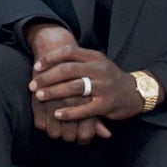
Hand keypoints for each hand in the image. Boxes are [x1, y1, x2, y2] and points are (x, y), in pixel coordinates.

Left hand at [26, 23, 111, 143]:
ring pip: (74, 87)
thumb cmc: (109, 77)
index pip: (69, 52)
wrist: (135, 92)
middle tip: (32, 85)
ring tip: (39, 97)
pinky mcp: (107, 104)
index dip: (50, 58)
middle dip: (47, 78)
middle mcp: (99, 69)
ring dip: (53, 92)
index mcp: (95, 57)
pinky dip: (69, 112)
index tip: (36, 67)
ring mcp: (104, 86)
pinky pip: (84, 109)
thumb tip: (48, 61)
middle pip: (67, 70)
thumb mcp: (97, 64)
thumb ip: (77, 62)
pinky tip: (57, 114)